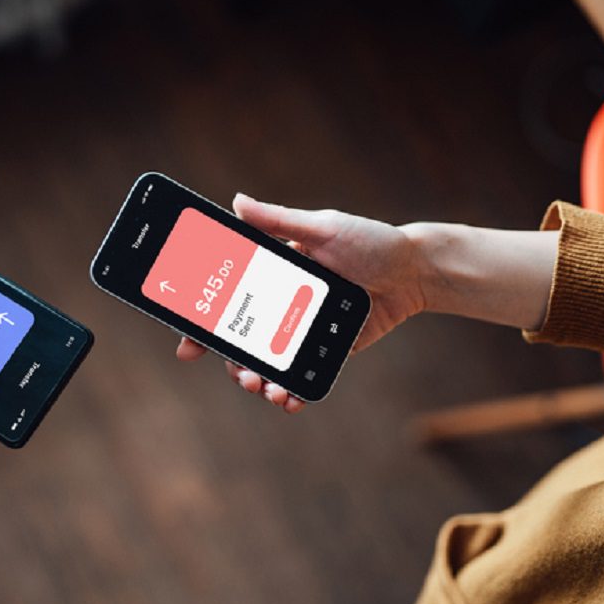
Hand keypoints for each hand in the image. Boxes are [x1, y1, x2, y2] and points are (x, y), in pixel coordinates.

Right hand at [177, 193, 425, 412]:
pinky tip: (291, 402)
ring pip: (270, 363)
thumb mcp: (322, 227)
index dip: (202, 323)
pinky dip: (294, 393)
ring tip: (268, 391)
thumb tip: (236, 202)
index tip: (187, 345)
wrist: (416, 271)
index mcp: (273, 275)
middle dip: (234, 365)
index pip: (228, 301)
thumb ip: (278, 221)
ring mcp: (304, 330)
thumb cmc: (370, 241)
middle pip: (243, 341)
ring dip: (261, 382)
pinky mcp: (329, 350)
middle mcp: (283, 304)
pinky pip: (304, 375)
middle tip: (242, 377)